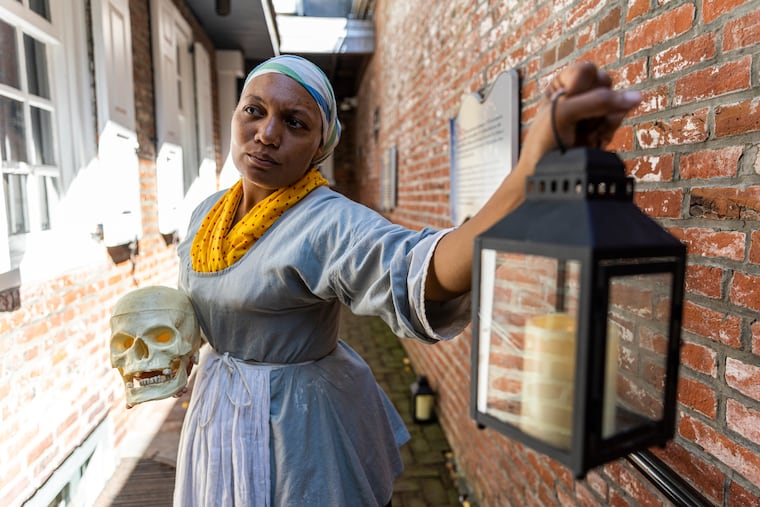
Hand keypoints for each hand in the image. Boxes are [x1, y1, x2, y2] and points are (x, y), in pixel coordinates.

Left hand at [522, 62, 641, 163]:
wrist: (546, 173)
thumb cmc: (544, 141)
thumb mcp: (563, 113)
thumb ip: (598, 101)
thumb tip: (636, 97)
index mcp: (563, 84)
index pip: (587, 70)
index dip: (581, 87)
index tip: (569, 103)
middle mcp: (579, 94)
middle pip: (605, 84)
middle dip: (594, 103)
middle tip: (577, 120)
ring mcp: (593, 111)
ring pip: (615, 102)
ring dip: (600, 120)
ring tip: (583, 133)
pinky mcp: (603, 128)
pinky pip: (618, 118)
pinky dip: (607, 129)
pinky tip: (593, 138)